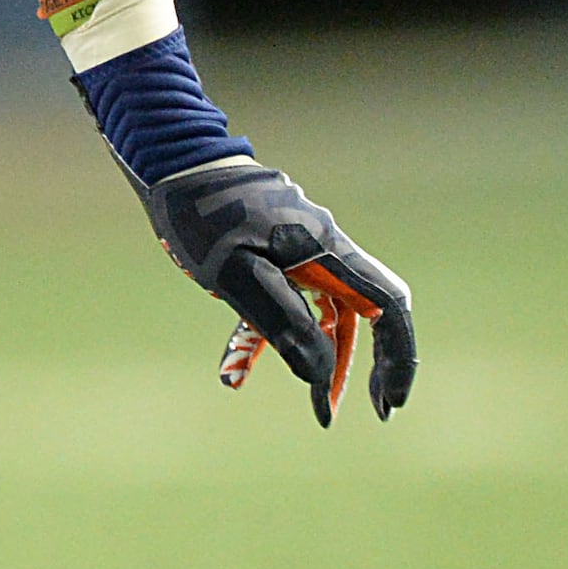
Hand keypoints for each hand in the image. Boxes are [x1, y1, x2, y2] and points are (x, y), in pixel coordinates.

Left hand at [137, 155, 414, 425]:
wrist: (168, 158)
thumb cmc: (200, 214)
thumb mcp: (236, 275)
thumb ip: (282, 322)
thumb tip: (320, 373)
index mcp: (327, 251)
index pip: (388, 309)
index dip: (399, 358)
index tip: (390, 404)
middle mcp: (323, 248)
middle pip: (364, 314)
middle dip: (362, 365)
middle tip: (352, 410)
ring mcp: (298, 247)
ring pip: (324, 310)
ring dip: (319, 354)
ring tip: (311, 402)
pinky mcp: (271, 248)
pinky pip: (287, 298)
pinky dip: (272, 333)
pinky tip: (234, 369)